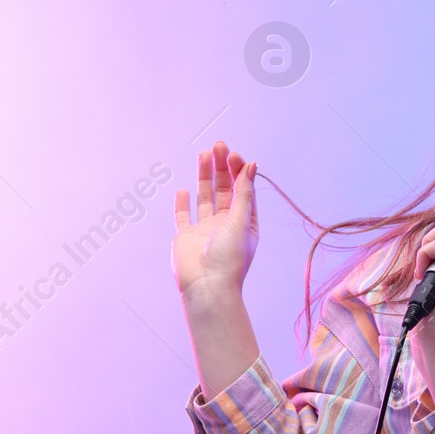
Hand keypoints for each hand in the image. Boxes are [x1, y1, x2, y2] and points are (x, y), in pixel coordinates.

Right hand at [173, 142, 257, 303]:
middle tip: (217, 145)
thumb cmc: (229, 258)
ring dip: (204, 177)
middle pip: (224, 190)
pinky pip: (184, 216)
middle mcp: (226, 224)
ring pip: (205, 198)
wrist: (206, 288)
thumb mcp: (241, 221)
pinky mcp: (186, 237)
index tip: (233, 154)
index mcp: (244, 222)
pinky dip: (183, 203)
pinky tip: (183, 190)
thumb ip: (243, 193)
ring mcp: (205, 230)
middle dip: (221, 168)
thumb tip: (250, 165)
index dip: (239, 171)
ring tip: (203, 155)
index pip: (243, 190)